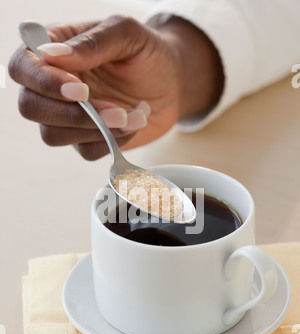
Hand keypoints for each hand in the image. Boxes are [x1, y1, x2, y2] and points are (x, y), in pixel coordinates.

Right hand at [9, 15, 223, 159]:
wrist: (172, 84)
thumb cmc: (148, 53)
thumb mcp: (127, 34)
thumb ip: (92, 42)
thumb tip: (51, 54)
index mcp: (54, 51)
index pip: (23, 67)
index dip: (44, 82)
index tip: (80, 89)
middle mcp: (53, 85)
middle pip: (32, 107)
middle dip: (73, 114)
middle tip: (115, 109)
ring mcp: (67, 116)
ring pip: (54, 135)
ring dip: (97, 129)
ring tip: (133, 113)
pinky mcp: (85, 139)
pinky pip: (86, 151)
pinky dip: (113, 140)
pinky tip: (133, 122)